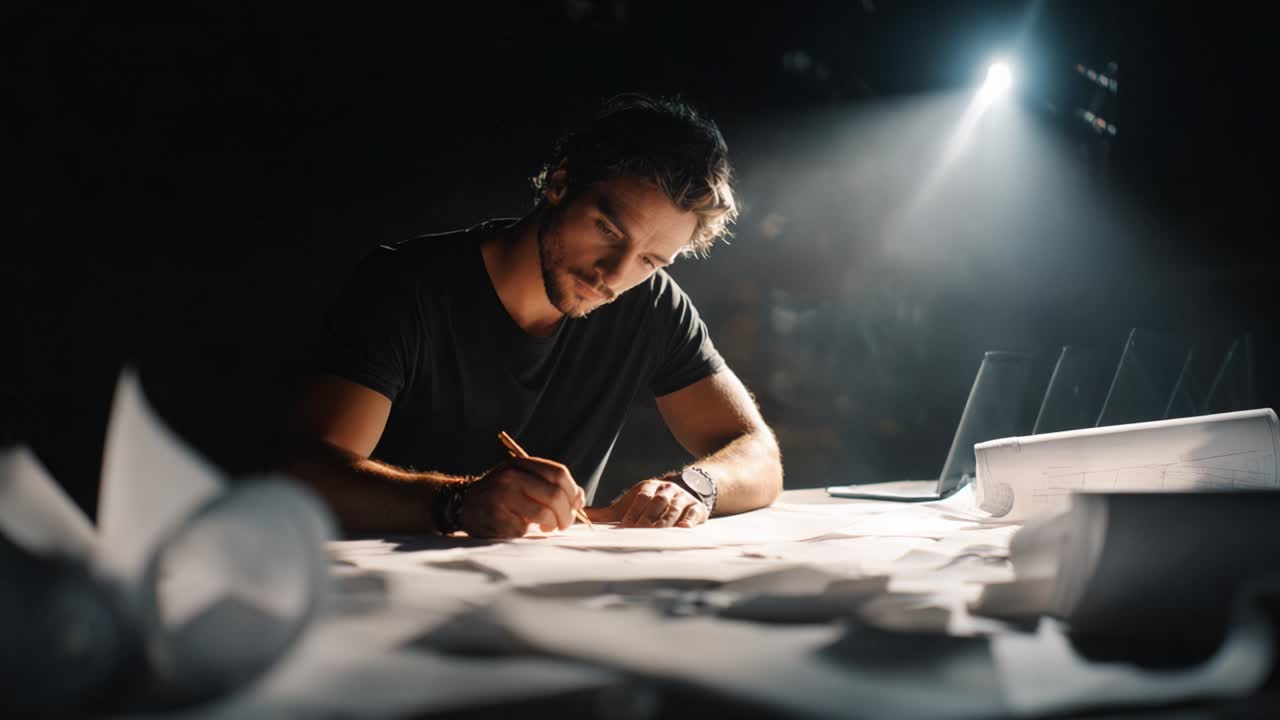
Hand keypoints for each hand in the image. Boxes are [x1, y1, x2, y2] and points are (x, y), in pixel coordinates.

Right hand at [458, 457, 585, 537]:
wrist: (462, 504)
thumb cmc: (499, 495)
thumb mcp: (521, 480)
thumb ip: (549, 485)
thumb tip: (579, 498)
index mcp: (520, 464)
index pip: (558, 473)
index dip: (573, 491)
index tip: (576, 505)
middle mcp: (511, 477)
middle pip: (554, 495)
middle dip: (565, 515)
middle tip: (563, 524)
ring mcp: (501, 496)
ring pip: (542, 514)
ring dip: (551, 525)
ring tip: (547, 527)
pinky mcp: (496, 516)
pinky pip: (524, 528)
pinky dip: (528, 532)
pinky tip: (520, 528)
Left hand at [587, 478, 709, 527]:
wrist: (685, 492)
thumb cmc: (650, 504)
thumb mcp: (629, 504)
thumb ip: (607, 513)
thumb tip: (582, 516)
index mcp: (648, 488)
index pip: (640, 498)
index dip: (633, 512)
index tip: (625, 527)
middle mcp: (666, 490)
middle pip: (656, 503)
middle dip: (648, 519)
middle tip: (640, 533)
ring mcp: (682, 499)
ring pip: (674, 509)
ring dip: (666, 521)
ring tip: (657, 534)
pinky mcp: (696, 509)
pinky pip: (693, 513)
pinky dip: (688, 521)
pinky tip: (683, 529)